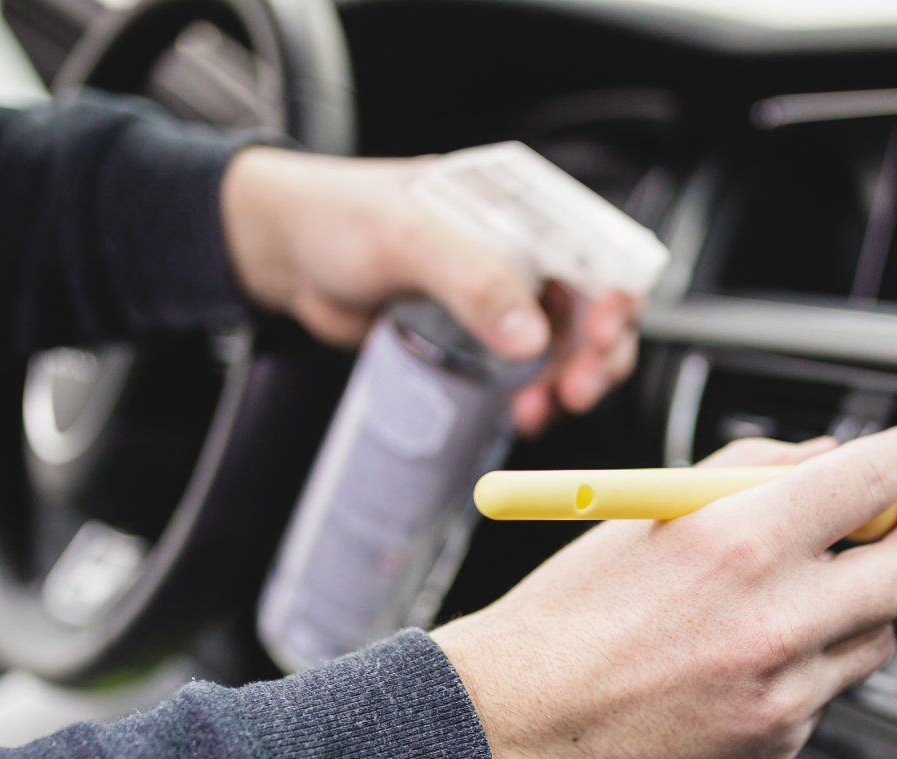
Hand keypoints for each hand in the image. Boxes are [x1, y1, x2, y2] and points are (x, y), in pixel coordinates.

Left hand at [219, 146, 639, 434]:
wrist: (281, 253)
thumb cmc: (338, 218)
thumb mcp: (408, 237)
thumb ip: (473, 279)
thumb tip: (530, 338)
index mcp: (522, 208)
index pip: (598, 250)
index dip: (615, 295)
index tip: (599, 335)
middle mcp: (525, 251)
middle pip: (594, 306)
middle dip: (596, 353)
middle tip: (576, 392)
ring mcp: (504, 298)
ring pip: (564, 347)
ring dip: (567, 382)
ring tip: (541, 411)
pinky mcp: (478, 338)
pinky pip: (525, 372)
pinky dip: (533, 395)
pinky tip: (522, 413)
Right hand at [432, 426, 896, 758]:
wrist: (520, 724)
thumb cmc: (570, 617)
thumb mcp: (649, 512)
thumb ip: (748, 473)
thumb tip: (826, 458)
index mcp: (738, 541)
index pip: (873, 482)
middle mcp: (773, 619)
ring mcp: (782, 691)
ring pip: (878, 633)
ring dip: (863, 605)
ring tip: (800, 596)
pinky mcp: (779, 742)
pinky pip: (829, 689)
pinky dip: (808, 665)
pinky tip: (746, 658)